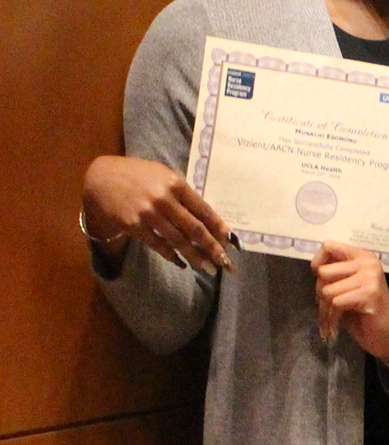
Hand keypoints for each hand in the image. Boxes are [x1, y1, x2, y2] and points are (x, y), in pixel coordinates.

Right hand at [82, 155, 233, 273]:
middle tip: (226, 263)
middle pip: (193, 228)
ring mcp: (147, 213)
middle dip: (212, 247)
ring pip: (177, 240)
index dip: (218, 227)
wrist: (101, 177)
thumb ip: (183, 194)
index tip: (231, 241)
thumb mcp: (164, 176)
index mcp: (176, 184)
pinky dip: (171, 255)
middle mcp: (164, 198)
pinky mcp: (132, 225)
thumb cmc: (139, 175)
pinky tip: (182, 263)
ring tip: (209, 268)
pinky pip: (157, 244)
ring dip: (195, 256)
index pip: (203, 209)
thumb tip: (207, 218)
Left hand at [311, 242, 388, 364]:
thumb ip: (334, 273)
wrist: (387, 335)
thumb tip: (316, 267)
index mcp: (363, 256)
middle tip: (328, 306)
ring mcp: (370, 277)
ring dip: (325, 310)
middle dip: (320, 292)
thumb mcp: (347, 287)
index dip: (317, 264)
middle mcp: (368, 262)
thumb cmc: (363, 312)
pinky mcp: (369, 293)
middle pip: (323, 272)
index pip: (328, 246)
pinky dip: (332, 318)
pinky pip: (336, 303)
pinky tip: (337, 325)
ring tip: (333, 318)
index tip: (321, 281)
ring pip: (327, 290)